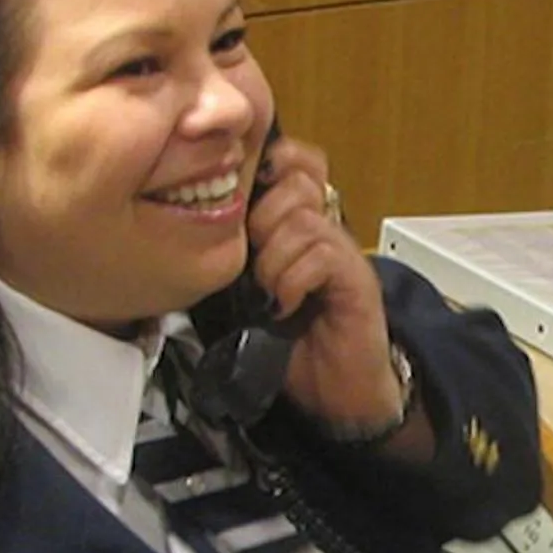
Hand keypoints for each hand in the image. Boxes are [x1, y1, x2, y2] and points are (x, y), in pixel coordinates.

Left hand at [246, 137, 427, 456]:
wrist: (338, 394)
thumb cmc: (291, 344)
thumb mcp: (246, 290)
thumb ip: (232, 254)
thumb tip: (194, 224)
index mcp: (298, 221)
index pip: (292, 158)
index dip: (266, 167)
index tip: (240, 208)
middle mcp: (325, 226)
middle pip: (295, 179)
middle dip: (262, 218)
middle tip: (254, 263)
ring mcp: (344, 250)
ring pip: (302, 219)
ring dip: (273, 259)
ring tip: (268, 293)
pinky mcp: (358, 278)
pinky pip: (321, 254)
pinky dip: (293, 281)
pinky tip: (285, 307)